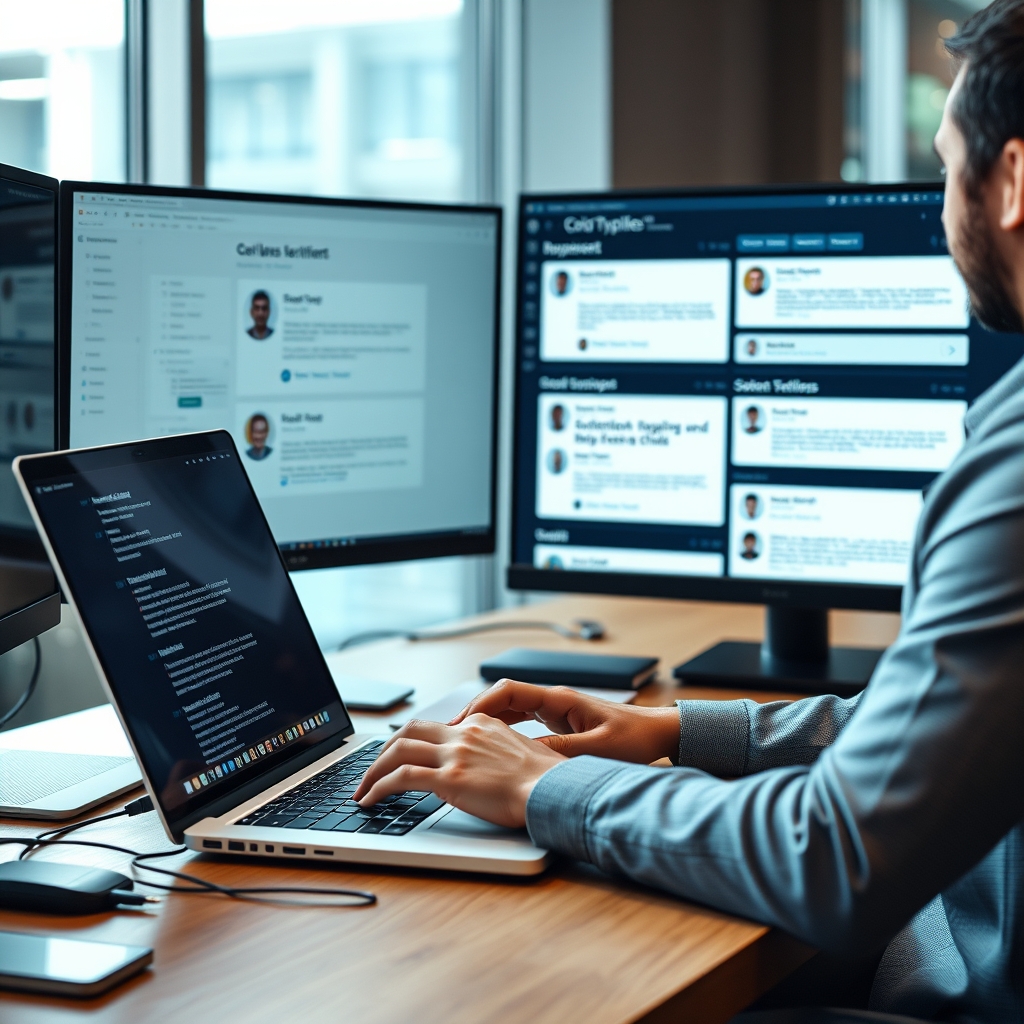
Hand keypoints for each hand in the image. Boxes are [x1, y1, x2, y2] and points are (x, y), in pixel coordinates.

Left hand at [352, 714, 565, 827]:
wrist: (554, 789)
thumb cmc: (546, 781)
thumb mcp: (520, 754)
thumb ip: (494, 754)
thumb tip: (483, 771)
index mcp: (481, 724)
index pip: (435, 727)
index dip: (412, 743)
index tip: (400, 757)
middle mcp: (464, 733)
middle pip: (409, 731)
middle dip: (384, 751)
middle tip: (372, 771)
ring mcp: (455, 754)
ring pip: (398, 751)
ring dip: (373, 771)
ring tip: (362, 790)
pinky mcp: (449, 777)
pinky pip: (401, 778)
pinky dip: (378, 788)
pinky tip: (370, 800)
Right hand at [450, 679, 680, 764]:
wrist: (658, 734)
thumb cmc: (634, 738)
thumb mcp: (596, 749)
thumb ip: (560, 751)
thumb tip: (524, 756)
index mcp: (559, 699)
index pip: (509, 690)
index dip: (481, 705)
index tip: (462, 723)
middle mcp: (553, 700)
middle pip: (502, 698)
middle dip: (475, 714)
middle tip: (450, 734)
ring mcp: (554, 710)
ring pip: (509, 709)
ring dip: (485, 723)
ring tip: (462, 742)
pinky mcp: (558, 722)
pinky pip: (520, 721)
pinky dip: (501, 730)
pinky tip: (489, 746)